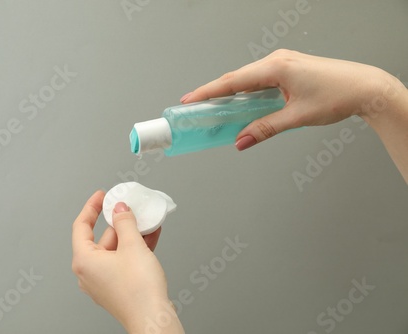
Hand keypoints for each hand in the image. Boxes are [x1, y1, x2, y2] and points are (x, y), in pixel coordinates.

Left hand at [72, 191, 183, 332]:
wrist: (152, 318)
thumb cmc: (138, 290)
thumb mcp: (133, 246)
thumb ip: (125, 222)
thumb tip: (120, 209)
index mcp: (84, 261)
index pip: (81, 226)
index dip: (92, 207)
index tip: (102, 196)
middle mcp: (89, 272)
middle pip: (101, 238)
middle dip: (119, 222)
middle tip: (130, 207)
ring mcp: (103, 281)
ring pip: (115, 249)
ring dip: (131, 234)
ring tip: (145, 221)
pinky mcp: (116, 287)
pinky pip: (123, 260)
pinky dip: (134, 248)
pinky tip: (150, 236)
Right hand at [181, 49, 406, 151]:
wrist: (366, 87)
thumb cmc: (338, 95)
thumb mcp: (297, 116)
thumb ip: (266, 128)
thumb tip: (241, 140)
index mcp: (276, 67)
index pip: (233, 81)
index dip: (208, 92)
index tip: (189, 100)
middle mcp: (277, 60)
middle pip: (236, 78)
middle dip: (214, 93)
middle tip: (194, 107)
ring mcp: (283, 63)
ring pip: (247, 78)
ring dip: (230, 93)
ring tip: (213, 108)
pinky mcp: (288, 68)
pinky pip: (259, 79)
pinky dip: (246, 91)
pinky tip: (240, 102)